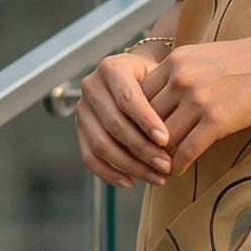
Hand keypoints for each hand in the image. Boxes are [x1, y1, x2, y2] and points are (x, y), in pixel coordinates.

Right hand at [75, 48, 171, 186]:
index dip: (146, 121)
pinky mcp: (80, 130)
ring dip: (131, 166)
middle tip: (166, 165)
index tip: (166, 140)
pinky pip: (89, 158)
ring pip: (102, 144)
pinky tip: (131, 182)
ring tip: (156, 178)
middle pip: (114, 124)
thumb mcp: (162, 80)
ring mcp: (82, 109)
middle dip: (142, 149)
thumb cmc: (156, 81)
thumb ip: (163, 100)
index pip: (127, 98)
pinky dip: (110, 174)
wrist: (139, 79)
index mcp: (111, 68)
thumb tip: (170, 141)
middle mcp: (91, 86)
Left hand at [144, 30, 250, 173]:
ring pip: (164, 138)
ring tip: (159, 168)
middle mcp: (181, 79)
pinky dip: (179, 164)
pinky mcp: (217, 120)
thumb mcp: (202, 56)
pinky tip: (178, 171)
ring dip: (160, 157)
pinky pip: (187, 150)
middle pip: (147, 119)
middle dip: (143, 141)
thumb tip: (158, 97)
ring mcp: (198, 100)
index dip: (137, 119)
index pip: (140, 96)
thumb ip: (178, 73)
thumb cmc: (244, 61)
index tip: (137, 134)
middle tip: (142, 158)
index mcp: (175, 61)